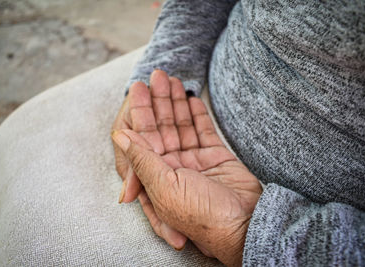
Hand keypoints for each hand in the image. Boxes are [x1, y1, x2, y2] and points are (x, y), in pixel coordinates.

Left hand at [112, 73, 262, 265]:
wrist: (246, 225)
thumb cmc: (202, 214)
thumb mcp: (165, 186)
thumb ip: (141, 160)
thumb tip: (119, 136)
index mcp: (156, 177)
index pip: (143, 138)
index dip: (140, 111)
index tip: (138, 87)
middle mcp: (173, 168)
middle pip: (162, 128)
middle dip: (159, 101)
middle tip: (157, 75)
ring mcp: (195, 162)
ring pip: (182, 126)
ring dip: (176, 103)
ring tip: (173, 79)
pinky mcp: (216, 158)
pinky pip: (203, 131)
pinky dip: (197, 115)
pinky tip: (191, 97)